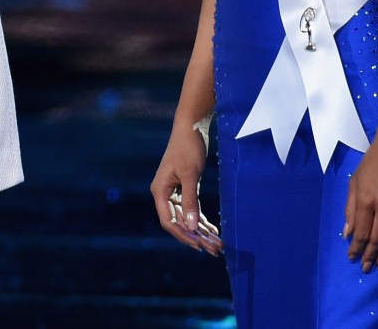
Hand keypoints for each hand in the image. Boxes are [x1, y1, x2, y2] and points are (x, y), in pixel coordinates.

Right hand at [150, 123, 222, 255]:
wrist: (191, 127)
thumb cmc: (188, 147)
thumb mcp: (190, 175)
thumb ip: (191, 201)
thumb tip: (193, 227)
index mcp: (160, 191)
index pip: (169, 221)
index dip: (185, 235)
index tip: (201, 245)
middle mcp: (164, 194)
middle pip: (179, 223)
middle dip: (196, 237)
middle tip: (214, 249)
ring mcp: (174, 191)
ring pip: (187, 218)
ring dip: (201, 231)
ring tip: (217, 244)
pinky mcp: (184, 188)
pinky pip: (192, 209)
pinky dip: (202, 220)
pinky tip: (213, 230)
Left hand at [343, 131, 377, 272]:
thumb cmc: (373, 160)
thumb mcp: (355, 180)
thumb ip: (351, 207)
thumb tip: (348, 232)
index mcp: (366, 198)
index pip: (361, 231)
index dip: (356, 248)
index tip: (352, 258)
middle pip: (376, 238)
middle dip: (370, 255)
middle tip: (366, 267)